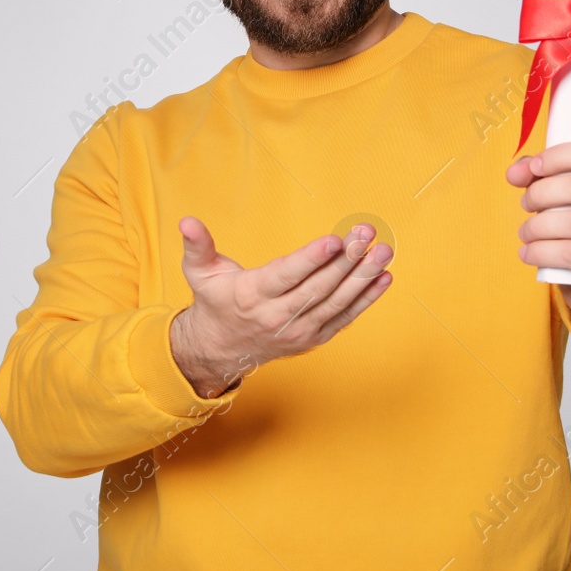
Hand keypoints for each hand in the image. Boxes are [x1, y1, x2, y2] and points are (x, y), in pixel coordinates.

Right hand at [169, 216, 393, 397]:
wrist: (220, 348)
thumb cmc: (214, 301)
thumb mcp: (199, 272)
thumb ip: (197, 245)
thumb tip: (186, 221)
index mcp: (251, 296)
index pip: (287, 276)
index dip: (312, 259)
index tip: (335, 240)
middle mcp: (277, 316)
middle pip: (318, 288)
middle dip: (346, 261)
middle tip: (367, 236)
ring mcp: (298, 331)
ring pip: (336, 303)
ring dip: (362, 278)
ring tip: (383, 253)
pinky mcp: (313, 338)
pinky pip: (344, 318)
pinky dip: (365, 299)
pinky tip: (383, 277)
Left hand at [506, 140, 570, 331]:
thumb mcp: (566, 194)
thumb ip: (539, 174)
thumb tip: (514, 173)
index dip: (561, 156)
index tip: (535, 167)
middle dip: (541, 193)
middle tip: (526, 203)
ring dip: (537, 226)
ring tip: (525, 232)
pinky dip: (541, 252)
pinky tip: (528, 253)